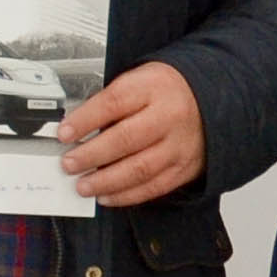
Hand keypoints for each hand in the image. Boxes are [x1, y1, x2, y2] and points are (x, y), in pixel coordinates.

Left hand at [54, 62, 203, 206]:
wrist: (213, 99)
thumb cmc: (167, 90)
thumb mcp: (140, 80)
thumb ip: (111, 102)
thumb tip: (76, 129)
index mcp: (152, 88)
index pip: (113, 103)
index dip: (85, 120)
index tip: (63, 133)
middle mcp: (168, 116)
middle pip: (125, 139)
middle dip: (91, 155)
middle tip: (68, 164)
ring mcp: (179, 144)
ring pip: (139, 168)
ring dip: (105, 181)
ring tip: (83, 185)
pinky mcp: (185, 167)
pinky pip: (153, 186)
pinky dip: (127, 195)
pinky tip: (106, 196)